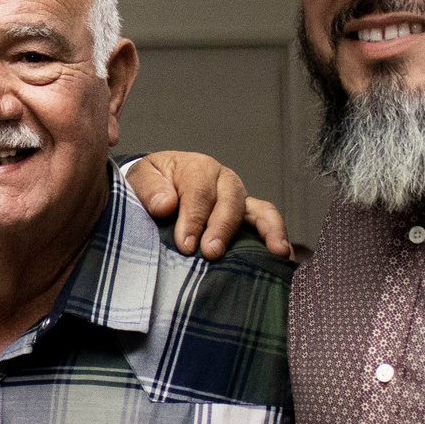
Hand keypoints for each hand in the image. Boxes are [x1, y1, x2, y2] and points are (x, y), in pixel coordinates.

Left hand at [129, 153, 291, 260]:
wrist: (158, 188)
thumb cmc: (151, 186)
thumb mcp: (140, 180)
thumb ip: (149, 189)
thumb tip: (166, 205)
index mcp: (197, 167)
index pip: (199, 191)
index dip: (194, 218)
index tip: (185, 244)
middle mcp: (223, 180)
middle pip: (230, 201)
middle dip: (221, 227)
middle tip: (210, 253)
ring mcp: (238, 198)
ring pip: (257, 210)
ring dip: (265, 230)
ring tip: (274, 251)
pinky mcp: (247, 216)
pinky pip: (266, 221)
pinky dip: (277, 235)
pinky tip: (283, 256)